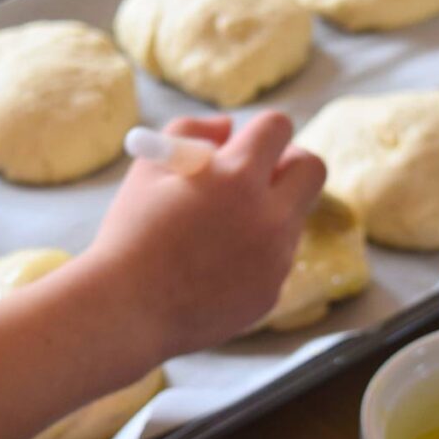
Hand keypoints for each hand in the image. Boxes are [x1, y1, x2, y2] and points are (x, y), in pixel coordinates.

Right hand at [87, 111, 324, 358]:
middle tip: (258, 175)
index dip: (260, 131)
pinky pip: (277, 258)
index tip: (244, 144)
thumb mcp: (149, 167)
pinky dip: (256, 254)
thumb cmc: (130, 234)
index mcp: (236, 177)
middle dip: (288, 163)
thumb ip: (191, 130)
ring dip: (268, 212)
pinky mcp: (271, 292)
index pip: (278, 128)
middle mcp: (267, 216)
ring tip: (217, 231)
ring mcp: (275, 259)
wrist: (126, 311)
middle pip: (312, 169)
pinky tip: (213, 267)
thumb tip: (227, 128)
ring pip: (293, 217)